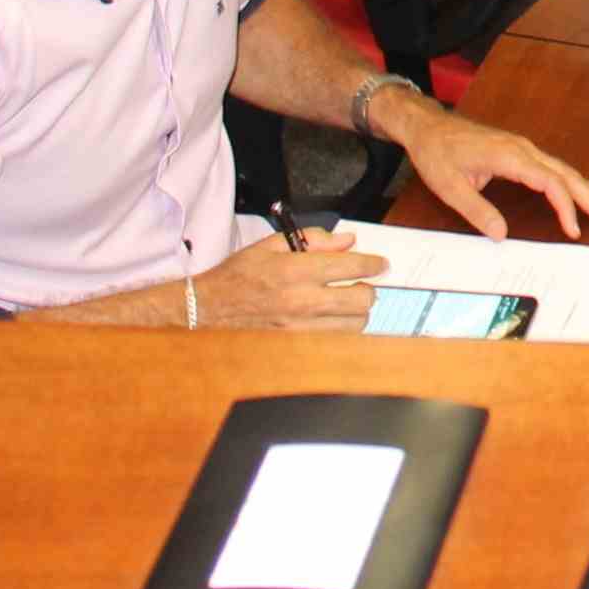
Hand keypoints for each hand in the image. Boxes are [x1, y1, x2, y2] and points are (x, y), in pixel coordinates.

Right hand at [194, 226, 382, 328]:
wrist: (206, 310)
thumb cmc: (237, 277)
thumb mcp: (271, 245)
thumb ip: (314, 240)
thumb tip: (348, 241)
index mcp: (296, 270)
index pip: (351, 266)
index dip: (373, 264)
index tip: (381, 264)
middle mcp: (301, 301)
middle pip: (361, 299)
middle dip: (368, 289)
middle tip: (361, 283)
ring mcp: (300, 329)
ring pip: (354, 325)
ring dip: (356, 312)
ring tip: (344, 303)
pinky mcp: (295, 347)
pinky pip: (335, 341)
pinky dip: (340, 330)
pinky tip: (331, 321)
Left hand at [382, 97, 588, 242]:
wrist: (427, 125)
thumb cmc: (436, 152)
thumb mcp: (449, 186)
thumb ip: (477, 211)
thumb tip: (501, 235)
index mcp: (509, 156)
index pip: (550, 182)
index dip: (566, 207)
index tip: (574, 230)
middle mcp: (523, 149)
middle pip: (567, 175)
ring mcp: (524, 148)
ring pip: (565, 170)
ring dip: (588, 191)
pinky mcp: (520, 152)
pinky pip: (554, 167)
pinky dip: (574, 181)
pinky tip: (587, 189)